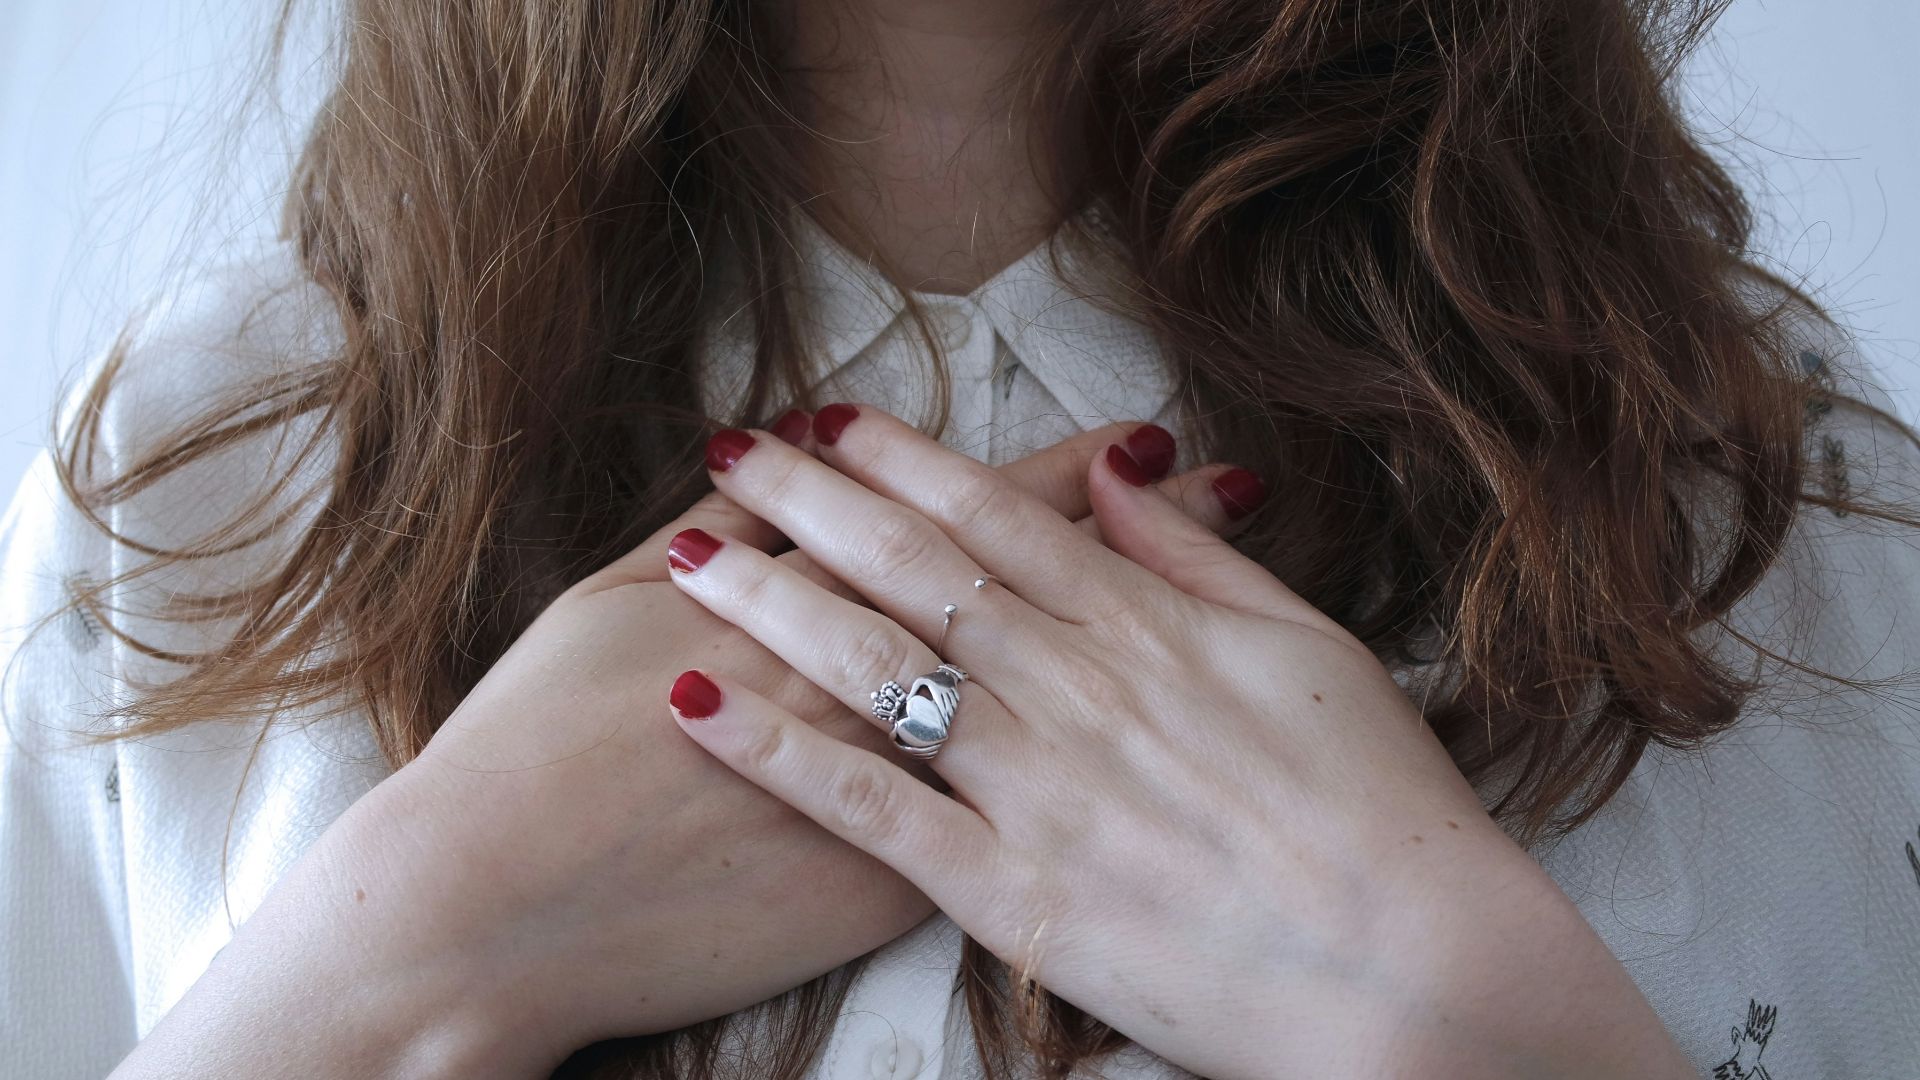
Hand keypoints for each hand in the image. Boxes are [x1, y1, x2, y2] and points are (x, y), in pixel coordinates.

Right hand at [110, 415, 1250, 1078]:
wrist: (492, 910)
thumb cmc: (532, 743)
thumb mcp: (611, 598)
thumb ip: (718, 529)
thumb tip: (787, 456)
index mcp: (812, 596)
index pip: (968, 517)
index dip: (1066, 472)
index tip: (1148, 436)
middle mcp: (872, 683)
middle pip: (1031, 593)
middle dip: (1132, 535)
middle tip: (1216, 483)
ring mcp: (889, 791)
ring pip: (1040, 701)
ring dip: (1133, 644)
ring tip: (1209, 609)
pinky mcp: (885, 889)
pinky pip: (1000, 823)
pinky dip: (1079, 778)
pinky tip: (1140, 756)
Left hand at [662, 404, 1694, 1079]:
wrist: (1418, 973)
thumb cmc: (1382, 809)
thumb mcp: (1313, 649)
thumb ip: (1203, 559)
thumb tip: (1128, 468)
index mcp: (1147, 625)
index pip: (996, 516)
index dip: (902, 458)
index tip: (829, 417)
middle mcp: (1077, 687)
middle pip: (914, 569)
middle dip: (811, 500)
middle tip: (729, 450)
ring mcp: (1037, 787)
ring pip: (876, 667)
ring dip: (770, 601)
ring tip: (686, 552)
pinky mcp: (1010, 892)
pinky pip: (871, 810)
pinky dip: (777, 756)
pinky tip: (696, 707)